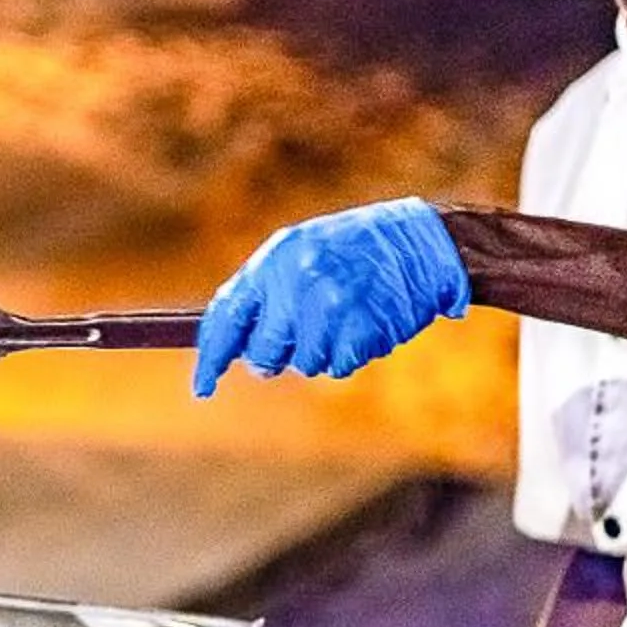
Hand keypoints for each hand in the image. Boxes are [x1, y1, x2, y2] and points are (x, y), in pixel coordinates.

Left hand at [191, 199, 468, 397]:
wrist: (424, 239)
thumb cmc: (357, 248)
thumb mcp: (303, 250)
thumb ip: (268, 291)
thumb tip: (234, 344)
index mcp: (275, 258)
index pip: (226, 315)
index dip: (210, 357)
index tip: (202, 387)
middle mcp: (296, 281)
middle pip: (262, 354)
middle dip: (276, 357)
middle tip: (304, 337)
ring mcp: (329, 306)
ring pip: (304, 364)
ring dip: (323, 352)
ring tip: (347, 317)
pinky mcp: (360, 328)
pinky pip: (340, 367)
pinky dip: (353, 354)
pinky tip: (368, 324)